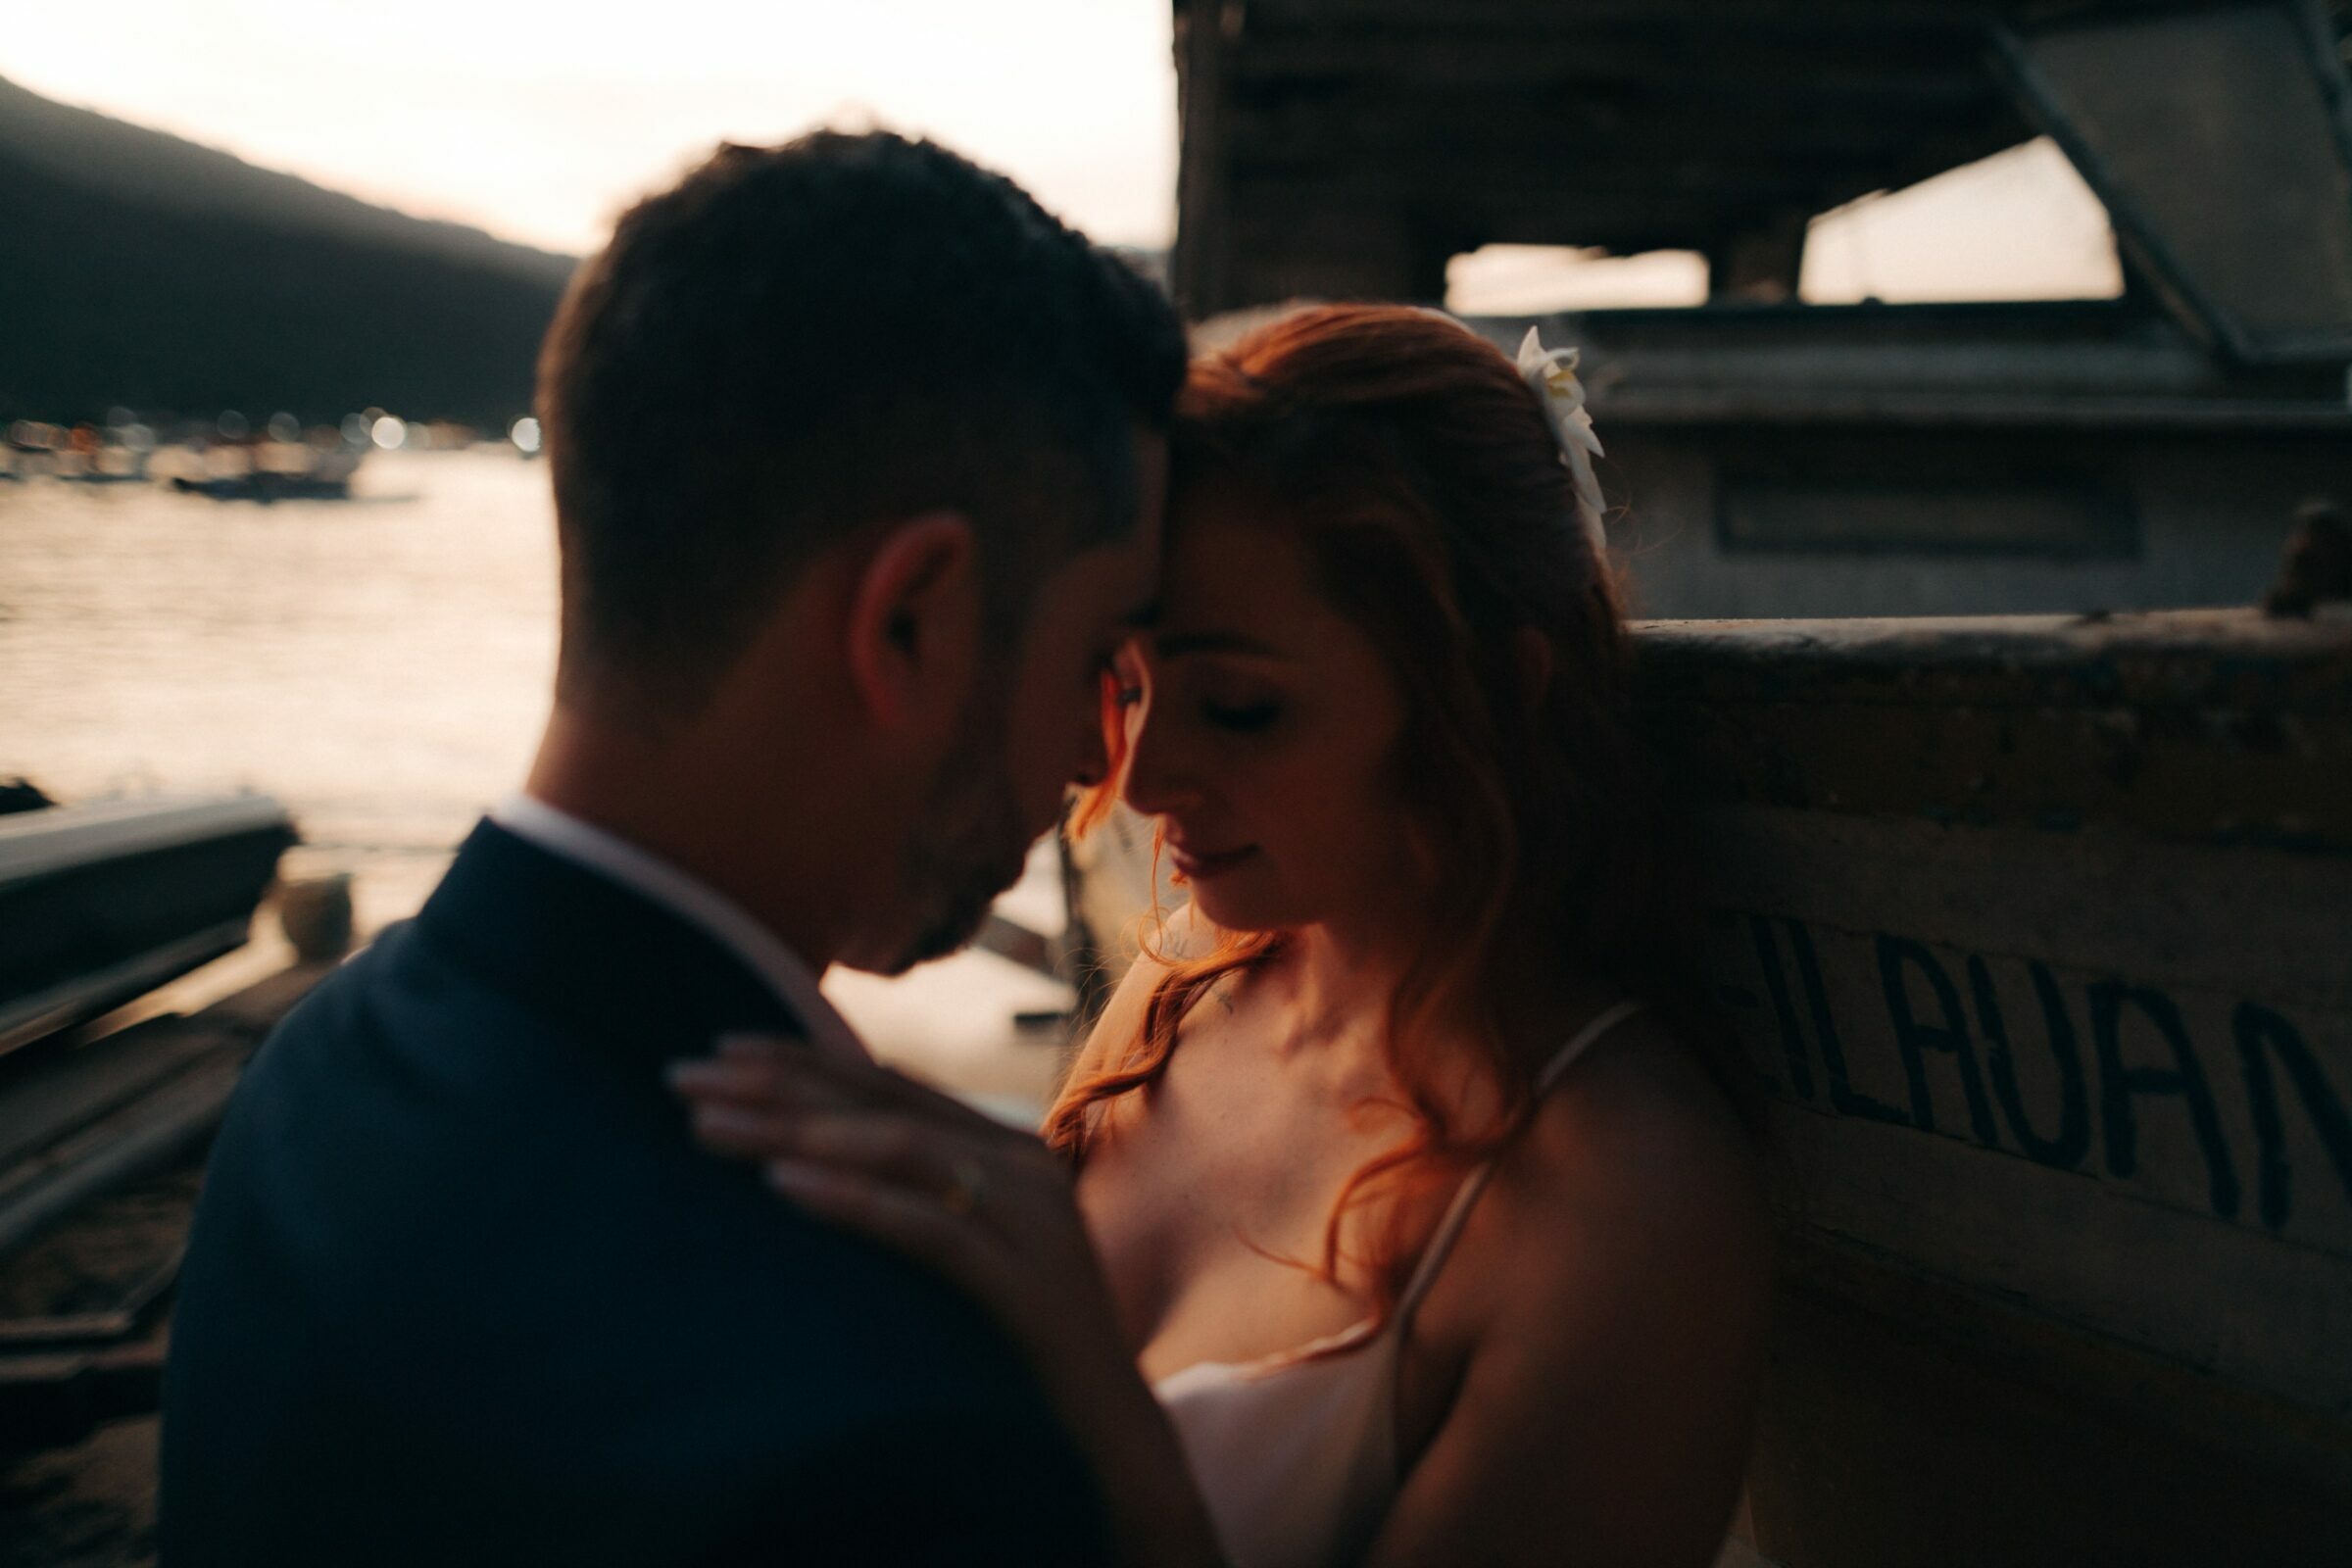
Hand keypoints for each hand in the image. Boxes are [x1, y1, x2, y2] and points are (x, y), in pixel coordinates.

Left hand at [668, 1038, 1226, 1566]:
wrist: (1110, 1433)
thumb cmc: (1017, 1349)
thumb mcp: (965, 1255)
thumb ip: (916, 1200)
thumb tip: (811, 1157)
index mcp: (1005, 1150)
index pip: (889, 1086)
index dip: (802, 1062)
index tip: (719, 1050)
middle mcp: (1021, 1165)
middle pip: (883, 1105)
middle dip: (775, 1086)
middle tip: (683, 1076)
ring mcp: (1030, 1219)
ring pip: (900, 1149)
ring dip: (795, 1132)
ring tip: (708, 1126)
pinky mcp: (1026, 1281)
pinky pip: (928, 1228)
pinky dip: (851, 1200)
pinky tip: (782, 1186)